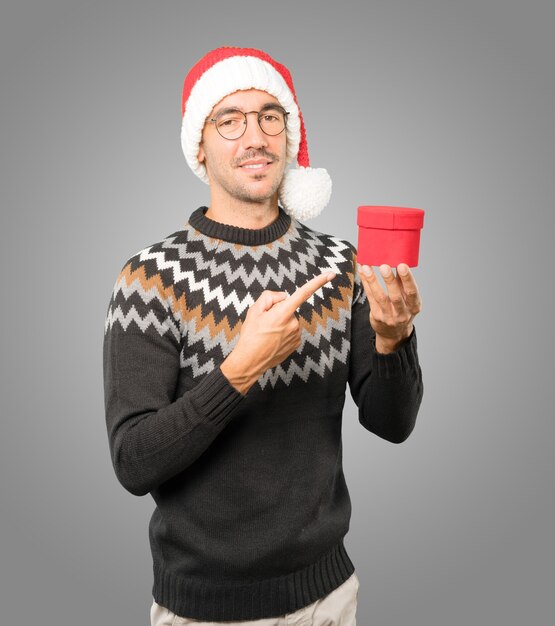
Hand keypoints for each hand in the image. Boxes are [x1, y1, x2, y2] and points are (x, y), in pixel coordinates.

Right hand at [221, 271, 335, 392]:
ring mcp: (296, 334)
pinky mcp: (297, 343)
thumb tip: (283, 297)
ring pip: (290, 319)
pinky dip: (283, 332)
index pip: (303, 293)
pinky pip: (291, 330)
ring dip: (280, 322)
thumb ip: (270, 297)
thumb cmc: (250, 335)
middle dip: (278, 311)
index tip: (331, 274)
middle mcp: (293, 323)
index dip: (318, 282)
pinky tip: (273, 339)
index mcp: (283, 313)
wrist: (250, 361)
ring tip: (267, 333)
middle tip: (264, 323)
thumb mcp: (254, 310)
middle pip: (288, 308)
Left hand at [359, 263, 421, 353]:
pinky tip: (363, 273)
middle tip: (384, 266)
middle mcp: (403, 313)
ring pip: (380, 297)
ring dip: (373, 281)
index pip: (412, 291)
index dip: (407, 279)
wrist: (394, 333)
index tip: (402, 265)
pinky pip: (370, 298)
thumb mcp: (408, 299)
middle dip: (390, 280)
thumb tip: (397, 261)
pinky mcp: (377, 316)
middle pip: (396, 296)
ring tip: (367, 267)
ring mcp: (389, 316)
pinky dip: (366, 284)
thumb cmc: (402, 309)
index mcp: (414, 306)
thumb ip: (403, 283)